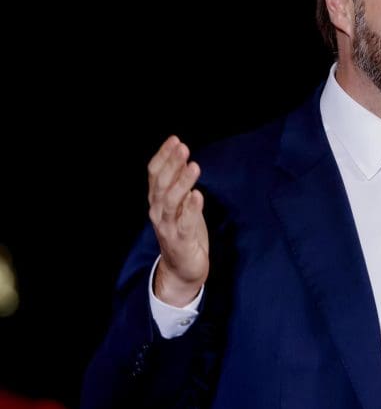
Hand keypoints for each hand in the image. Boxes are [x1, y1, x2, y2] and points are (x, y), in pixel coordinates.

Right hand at [147, 136, 208, 306]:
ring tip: (194, 166)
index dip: (163, 156)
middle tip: (183, 147)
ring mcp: (167, 227)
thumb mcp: (180, 204)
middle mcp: (158, 212)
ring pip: (171, 201)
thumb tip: (183, 157)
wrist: (182, 269)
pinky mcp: (181, 241)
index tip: (175, 140)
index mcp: (157, 201)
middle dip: (172, 164)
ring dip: (182, 182)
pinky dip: (191, 208)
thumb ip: (179, 184)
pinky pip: (184, 223)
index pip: (154, 174)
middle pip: (162, 184)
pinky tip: (198, 195)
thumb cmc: (184, 231)